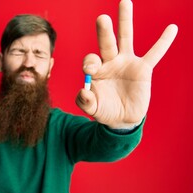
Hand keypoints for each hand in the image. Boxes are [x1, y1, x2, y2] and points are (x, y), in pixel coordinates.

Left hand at [75, 0, 177, 128]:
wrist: (121, 118)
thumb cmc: (104, 110)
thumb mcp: (92, 109)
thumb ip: (85, 102)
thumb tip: (83, 91)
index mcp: (96, 70)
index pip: (90, 60)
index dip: (89, 63)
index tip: (90, 71)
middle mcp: (110, 62)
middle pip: (106, 43)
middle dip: (104, 31)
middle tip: (102, 18)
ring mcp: (127, 63)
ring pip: (125, 39)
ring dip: (125, 22)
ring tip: (124, 3)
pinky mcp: (143, 69)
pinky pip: (155, 54)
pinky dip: (163, 42)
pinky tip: (171, 28)